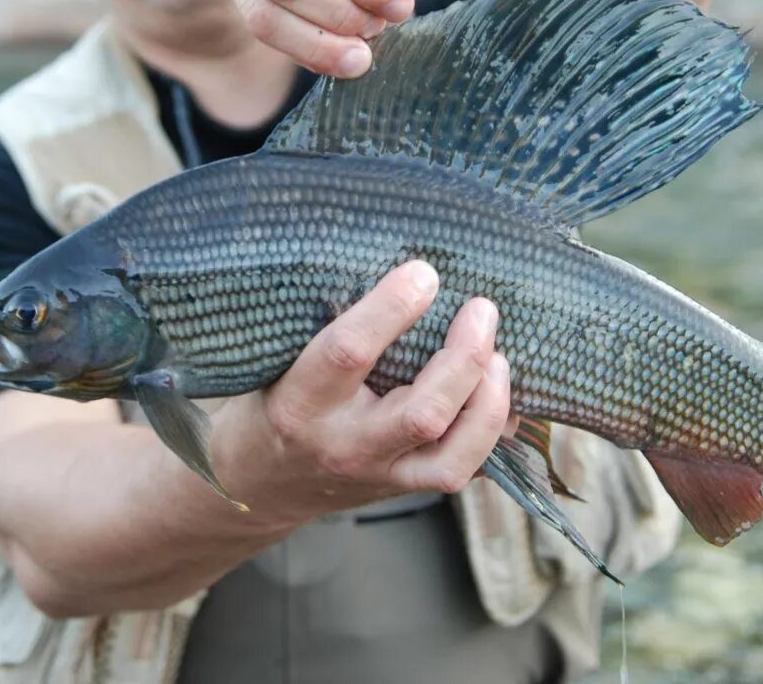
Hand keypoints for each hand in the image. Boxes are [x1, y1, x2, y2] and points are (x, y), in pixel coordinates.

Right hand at [213, 260, 515, 524]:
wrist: (264, 481)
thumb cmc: (280, 398)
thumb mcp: (287, 358)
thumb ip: (338, 326)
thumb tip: (411, 275)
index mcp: (302, 402)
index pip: (349, 353)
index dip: (391, 310)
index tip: (424, 273)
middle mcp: (345, 445)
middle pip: (422, 413)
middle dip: (464, 359)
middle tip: (481, 310)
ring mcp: (380, 476)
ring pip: (452, 457)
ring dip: (487, 402)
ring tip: (498, 358)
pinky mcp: (404, 490)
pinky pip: (463, 469)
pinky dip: (491, 430)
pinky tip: (499, 393)